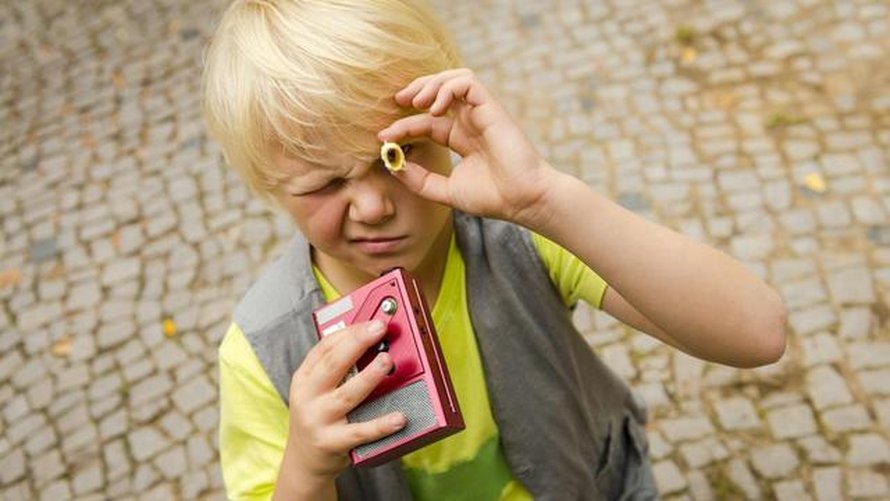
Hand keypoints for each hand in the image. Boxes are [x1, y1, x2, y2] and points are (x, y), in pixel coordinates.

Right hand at [284, 320, 405, 480]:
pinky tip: (399, 417)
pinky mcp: (332, 443)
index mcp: (304, 378)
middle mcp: (308, 397)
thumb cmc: (318, 418)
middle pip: (333, 364)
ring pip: (347, 395)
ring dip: (369, 376)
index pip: (324, 347)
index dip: (349, 332)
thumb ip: (336, 368)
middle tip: (380, 329)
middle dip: (357, 343)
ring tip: (387, 361)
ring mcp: (319, 420)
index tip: (372, 322)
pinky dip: (381, 425)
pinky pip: (360, 432)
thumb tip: (368, 340)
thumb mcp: (316, 390)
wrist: (303, 463)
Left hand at [378, 68, 558, 225]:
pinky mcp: (492, 108)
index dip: (404, 125)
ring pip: (454, 79)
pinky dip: (447, 88)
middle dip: (415, 90)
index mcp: (461, 138)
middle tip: (397, 101)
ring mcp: (482, 113)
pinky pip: (467, 83)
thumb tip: (392, 163)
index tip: (383, 137)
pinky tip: (434, 109)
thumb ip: (419, 179)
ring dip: (431, 84)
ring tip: (415, 102)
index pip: (426, 121)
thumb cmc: (493, 198)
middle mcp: (471, 122)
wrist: (523, 200)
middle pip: (439, 91)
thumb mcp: (445, 191)